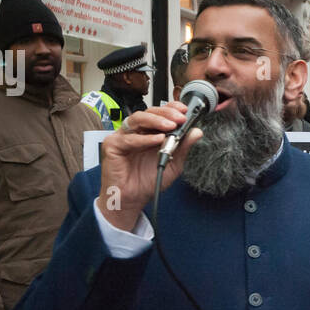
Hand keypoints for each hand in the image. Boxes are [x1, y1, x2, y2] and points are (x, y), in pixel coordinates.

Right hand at [97, 101, 202, 230]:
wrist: (133, 200)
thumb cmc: (148, 181)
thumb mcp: (172, 163)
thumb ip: (183, 147)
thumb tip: (196, 131)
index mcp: (149, 133)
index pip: (159, 114)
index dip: (171, 109)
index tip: (184, 111)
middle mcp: (136, 132)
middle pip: (149, 112)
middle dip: (166, 114)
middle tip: (180, 119)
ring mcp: (123, 137)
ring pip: (138, 119)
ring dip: (156, 120)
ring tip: (170, 126)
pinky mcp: (113, 145)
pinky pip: (129, 138)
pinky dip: (144, 138)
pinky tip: (157, 140)